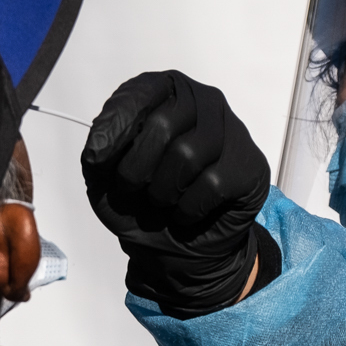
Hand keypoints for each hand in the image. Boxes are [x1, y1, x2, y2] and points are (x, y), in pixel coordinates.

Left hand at [82, 71, 271, 316]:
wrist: (177, 252)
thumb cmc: (143, 205)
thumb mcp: (105, 179)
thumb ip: (97, 156)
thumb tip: (98, 147)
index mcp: (166, 93)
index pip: (140, 93)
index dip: (114, 126)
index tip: (96, 158)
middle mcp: (202, 102)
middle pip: (163, 125)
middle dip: (136, 169)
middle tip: (134, 190)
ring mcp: (231, 132)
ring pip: (188, 155)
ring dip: (163, 193)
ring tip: (163, 203)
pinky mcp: (248, 165)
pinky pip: (212, 184)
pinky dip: (188, 210)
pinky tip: (187, 213)